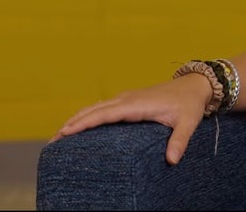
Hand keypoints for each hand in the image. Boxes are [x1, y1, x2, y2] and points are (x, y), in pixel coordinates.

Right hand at [49, 73, 214, 164]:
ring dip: (75, 119)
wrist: (193, 86)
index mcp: (137, 104)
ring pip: (94, 108)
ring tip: (58, 135)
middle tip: (52, 141)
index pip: (105, 114)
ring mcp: (125, 99)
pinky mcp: (126, 101)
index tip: (66, 132)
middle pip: (93, 110)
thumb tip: (172, 160)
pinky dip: (86, 116)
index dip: (84, 123)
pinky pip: (101, 108)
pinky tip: (78, 126)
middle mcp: (126, 99)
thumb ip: (179, 140)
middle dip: (71, 124)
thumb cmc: (189, 104)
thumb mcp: (188, 122)